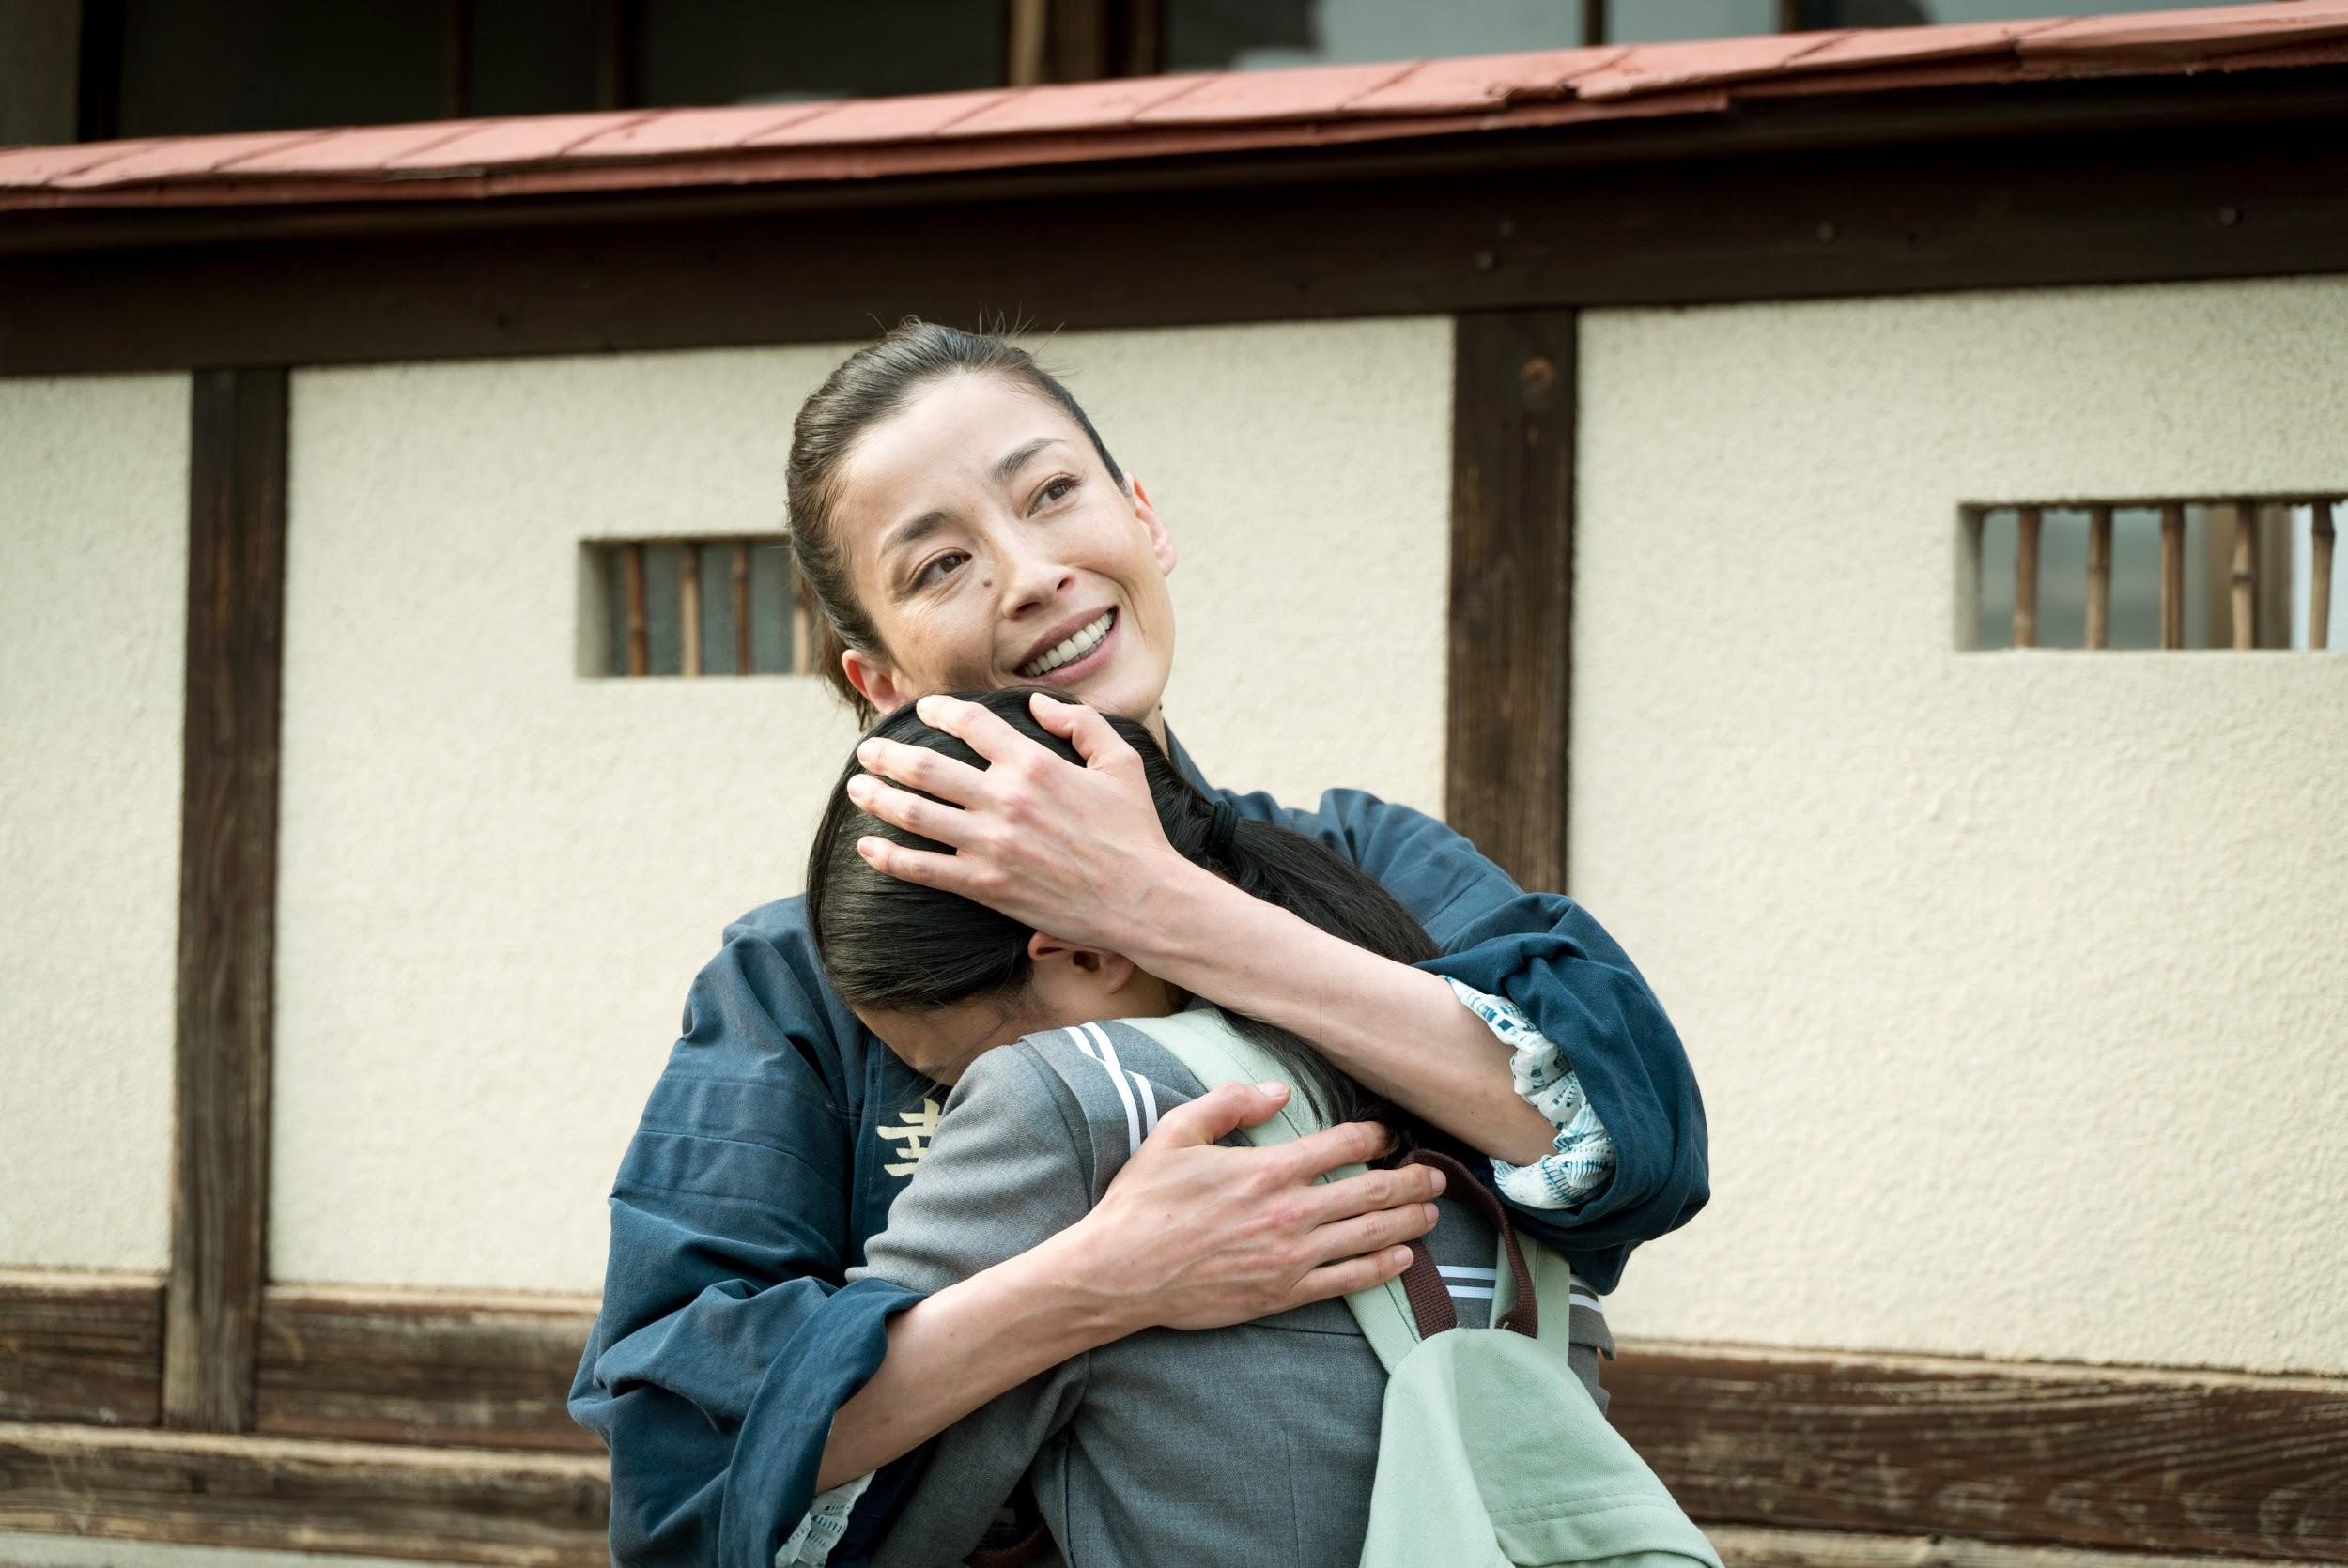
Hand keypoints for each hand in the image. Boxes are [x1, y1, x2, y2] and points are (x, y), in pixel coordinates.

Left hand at [845, 691, 1187, 952]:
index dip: (939, 710)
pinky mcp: (986, 885)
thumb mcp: (1121, 762)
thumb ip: (1081, 723)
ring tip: (857, 787)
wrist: (1142, 900)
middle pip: (926, 766)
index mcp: (1035, 764)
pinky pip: (923, 869)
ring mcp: (991, 844)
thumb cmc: (1135, 831)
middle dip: (888, 754)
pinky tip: (867, 846)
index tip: (923, 708)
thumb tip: (1037, 705)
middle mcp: (1006, 799)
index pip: (971, 723)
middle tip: (867, 750)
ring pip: (914, 814)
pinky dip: (889, 857)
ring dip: (877, 797)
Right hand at [1043, 1080, 1446, 1332]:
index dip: (1375, 1139)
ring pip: (1369, 1237)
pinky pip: (1346, 1280)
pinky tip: (1402, 1260)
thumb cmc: (1143, 1202)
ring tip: (1432, 1213)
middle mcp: (1289, 1213)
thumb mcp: (1175, 1133)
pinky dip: (1381, 1269)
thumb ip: (1228, 1104)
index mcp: (1268, 1169)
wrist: (1119, 1273)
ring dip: (1408, 1223)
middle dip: (1412, 1182)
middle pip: (1371, 1193)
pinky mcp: (1282, 1293)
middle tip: (1436, 1177)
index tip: (1389, 1137)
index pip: (1343, 1146)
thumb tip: (1277, 1089)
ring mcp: (1290, 1257)